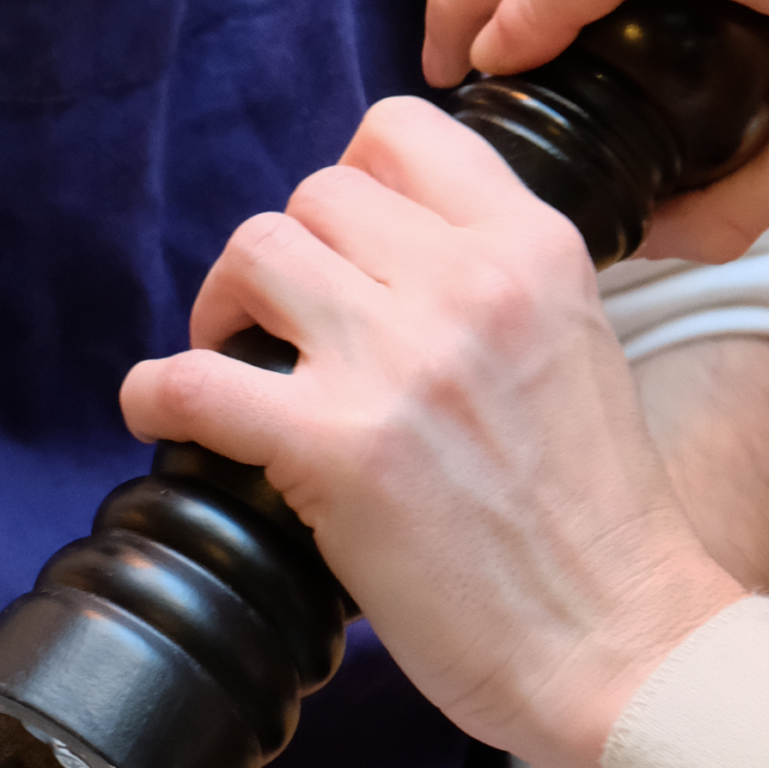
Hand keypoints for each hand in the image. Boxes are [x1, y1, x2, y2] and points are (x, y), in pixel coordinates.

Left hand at [119, 99, 743, 767]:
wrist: (614, 637)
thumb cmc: (592, 516)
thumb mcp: (573, 342)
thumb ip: (491, 284)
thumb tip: (384, 259)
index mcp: (530, 249)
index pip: (399, 131)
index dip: (348, 179)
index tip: (337, 243)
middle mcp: (465, 285)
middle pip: (313, 195)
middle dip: (283, 257)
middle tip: (277, 325)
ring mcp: (395, 363)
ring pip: (252, 252)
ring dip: (221, 306)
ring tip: (231, 361)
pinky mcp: (335, 449)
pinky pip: (192, 381)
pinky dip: (154, 394)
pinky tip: (156, 413)